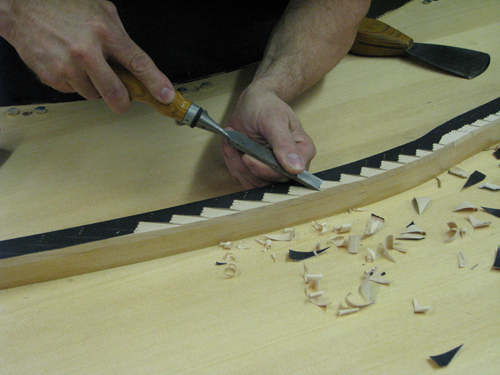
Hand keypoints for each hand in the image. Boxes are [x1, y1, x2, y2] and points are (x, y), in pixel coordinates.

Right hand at [0, 0, 174, 112]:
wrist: (21, 6)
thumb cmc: (63, 5)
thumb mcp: (101, 11)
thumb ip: (120, 37)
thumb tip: (136, 64)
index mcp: (105, 31)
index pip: (138, 64)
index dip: (156, 83)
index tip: (167, 97)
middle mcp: (86, 51)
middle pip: (116, 93)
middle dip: (123, 101)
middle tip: (124, 100)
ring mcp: (67, 66)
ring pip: (93, 94)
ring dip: (94, 86)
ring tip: (83, 64)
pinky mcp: (52, 76)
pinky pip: (73, 91)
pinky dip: (74, 83)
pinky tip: (67, 64)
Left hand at [221, 84, 315, 188]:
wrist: (253, 104)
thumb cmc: (267, 106)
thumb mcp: (274, 120)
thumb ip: (284, 144)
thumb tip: (297, 168)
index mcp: (303, 152)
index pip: (288, 173)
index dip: (265, 169)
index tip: (247, 156)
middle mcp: (290, 165)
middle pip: (270, 181)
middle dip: (247, 166)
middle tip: (234, 148)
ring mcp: (274, 170)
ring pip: (255, 183)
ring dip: (238, 166)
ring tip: (231, 145)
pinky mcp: (259, 173)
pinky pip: (245, 179)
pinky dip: (234, 165)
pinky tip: (230, 149)